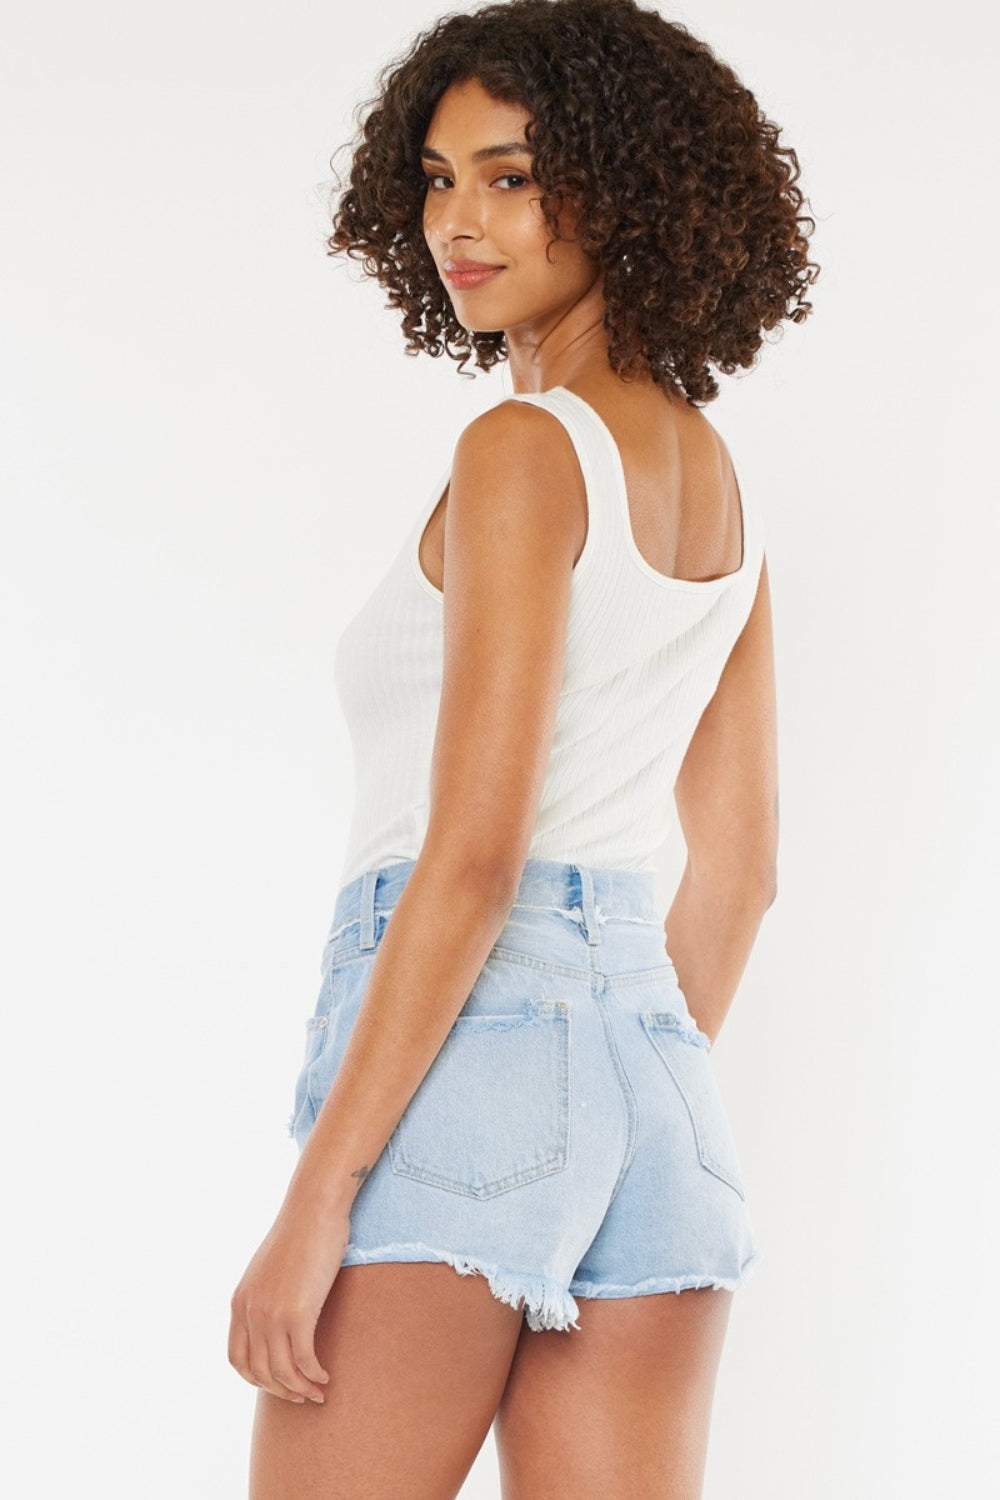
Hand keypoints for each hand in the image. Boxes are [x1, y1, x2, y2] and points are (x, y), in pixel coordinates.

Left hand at [228, 1196, 350, 1403]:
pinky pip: (304, 1360)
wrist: (314, 1208)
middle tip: (303, 1396)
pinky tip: (326, 1377)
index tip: (278, 1384)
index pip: (237, 1359)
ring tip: (318, 1393)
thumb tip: (277, 1319)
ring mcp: (272, 1314)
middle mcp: (250, 1312)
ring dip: (301, 1389)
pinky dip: (314, 1375)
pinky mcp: (299, 1312)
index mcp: (239, 1302)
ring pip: (282, 1372)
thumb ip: (266, 1296)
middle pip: (260, 1372)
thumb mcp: (269, 1270)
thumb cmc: (299, 1234)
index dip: (257, 1379)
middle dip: (282, 1391)